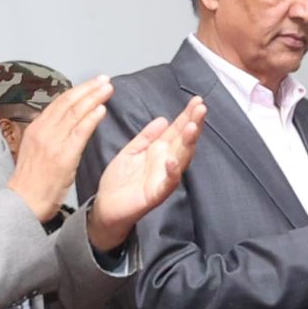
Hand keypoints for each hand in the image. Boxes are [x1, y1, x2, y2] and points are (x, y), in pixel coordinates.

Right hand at [4, 76, 113, 222]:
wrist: (23, 201)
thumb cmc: (30, 180)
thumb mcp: (33, 149)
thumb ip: (46, 133)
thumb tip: (59, 121)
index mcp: (36, 128)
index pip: (59, 103)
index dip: (77, 90)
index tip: (91, 83)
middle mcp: (43, 130)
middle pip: (68, 103)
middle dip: (88, 89)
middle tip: (104, 79)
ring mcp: (53, 142)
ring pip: (75, 113)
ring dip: (93, 98)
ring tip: (107, 88)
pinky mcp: (63, 156)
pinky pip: (79, 132)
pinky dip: (91, 119)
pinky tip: (102, 109)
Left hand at [88, 95, 204, 250]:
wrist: (106, 207)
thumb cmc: (119, 181)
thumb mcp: (131, 151)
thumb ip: (146, 137)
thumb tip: (163, 119)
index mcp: (160, 152)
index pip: (177, 131)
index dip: (187, 116)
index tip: (197, 101)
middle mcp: (166, 163)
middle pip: (184, 142)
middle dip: (193, 124)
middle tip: (201, 107)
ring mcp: (163, 179)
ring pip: (181, 159)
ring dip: (188, 144)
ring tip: (192, 127)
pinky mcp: (155, 194)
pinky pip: (167, 183)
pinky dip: (171, 172)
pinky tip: (172, 159)